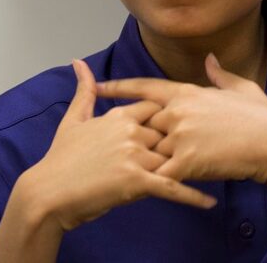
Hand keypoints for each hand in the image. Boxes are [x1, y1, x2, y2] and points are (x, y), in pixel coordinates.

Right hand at [22, 59, 216, 230]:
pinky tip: (210, 202)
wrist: (47, 193)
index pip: (157, 107)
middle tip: (215, 144)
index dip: (171, 116)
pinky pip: (171, 187)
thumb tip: (80, 63)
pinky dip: (192, 197)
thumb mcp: (73, 120)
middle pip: (171, 132)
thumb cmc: (60, 159)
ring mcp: (134, 155)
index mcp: (120, 116)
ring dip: (196, 165)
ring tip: (220, 168)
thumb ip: (84, 91)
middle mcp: (130, 131)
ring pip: (174, 158)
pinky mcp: (135, 181)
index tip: (187, 121)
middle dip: (188, 140)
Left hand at [95, 53, 266, 186]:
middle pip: (144, 125)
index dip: (120, 88)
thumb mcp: (240, 88)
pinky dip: (160, 181)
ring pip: (151, 152)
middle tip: (130, 145)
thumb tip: (209, 59)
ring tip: (148, 170)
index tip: (99, 86)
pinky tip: (161, 186)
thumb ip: (219, 74)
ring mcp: (179, 136)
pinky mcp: (185, 161)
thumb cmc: (261, 115)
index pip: (145, 88)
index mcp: (188, 92)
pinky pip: (162, 174)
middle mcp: (178, 111)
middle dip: (141, 137)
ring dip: (153, 161)